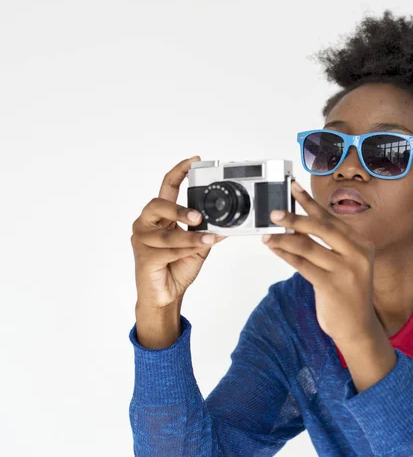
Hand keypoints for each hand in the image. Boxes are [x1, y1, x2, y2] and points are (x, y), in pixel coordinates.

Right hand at [131, 156, 225, 310]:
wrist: (167, 295)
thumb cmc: (177, 267)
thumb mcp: (198, 246)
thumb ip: (206, 232)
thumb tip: (227, 223)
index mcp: (160, 216)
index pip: (167, 187)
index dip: (179, 172)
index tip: (194, 161)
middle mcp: (147, 224)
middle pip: (157, 204)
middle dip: (179, 209)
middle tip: (198, 217)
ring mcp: (142, 240)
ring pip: (168, 233)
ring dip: (191, 238)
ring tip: (208, 239)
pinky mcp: (144, 257)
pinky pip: (167, 251)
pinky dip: (186, 250)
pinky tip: (197, 250)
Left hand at [262, 181, 379, 344]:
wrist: (358, 328)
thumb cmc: (348, 294)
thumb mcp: (345, 264)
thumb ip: (327, 245)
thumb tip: (297, 224)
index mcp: (362, 244)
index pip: (331, 219)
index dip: (310, 203)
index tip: (294, 188)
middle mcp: (357, 254)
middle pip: (321, 228)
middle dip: (295, 217)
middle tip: (275, 212)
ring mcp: (346, 270)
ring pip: (308, 247)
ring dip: (284, 238)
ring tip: (267, 234)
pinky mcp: (332, 286)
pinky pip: (302, 266)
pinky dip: (286, 255)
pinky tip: (275, 249)